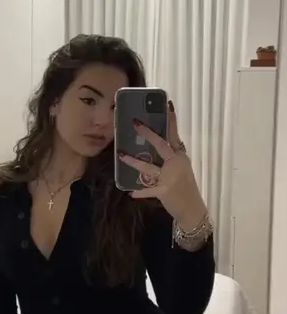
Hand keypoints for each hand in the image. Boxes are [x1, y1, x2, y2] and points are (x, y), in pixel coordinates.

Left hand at [118, 100, 206, 229]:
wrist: (192, 209)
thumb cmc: (185, 186)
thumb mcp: (182, 167)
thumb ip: (171, 156)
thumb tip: (155, 141)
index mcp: (180, 156)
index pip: (175, 134)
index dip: (171, 120)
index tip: (167, 104)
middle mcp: (176, 164)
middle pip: (161, 145)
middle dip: (148, 134)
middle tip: (135, 123)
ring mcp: (170, 178)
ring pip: (149, 167)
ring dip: (134, 161)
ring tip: (121, 154)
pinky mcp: (164, 191)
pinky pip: (149, 190)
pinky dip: (140, 192)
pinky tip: (131, 192)